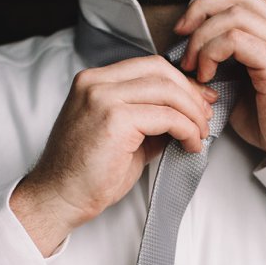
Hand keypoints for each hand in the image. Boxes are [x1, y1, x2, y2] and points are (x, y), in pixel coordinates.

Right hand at [11, 55, 215, 254]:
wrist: (59, 197)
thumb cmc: (85, 174)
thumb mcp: (122, 136)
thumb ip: (148, 120)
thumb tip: (184, 116)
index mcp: (94, 81)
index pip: (148, 66)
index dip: (180, 81)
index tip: (199, 99)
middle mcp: (96, 83)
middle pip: (160, 70)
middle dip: (190, 92)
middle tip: (206, 115)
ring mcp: (103, 98)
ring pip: (167, 90)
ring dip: (192, 113)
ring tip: (200, 134)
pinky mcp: (115, 119)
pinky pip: (166, 116)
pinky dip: (186, 129)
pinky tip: (190, 144)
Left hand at [173, 0, 265, 160]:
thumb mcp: (244, 86)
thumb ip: (226, 64)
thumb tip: (191, 59)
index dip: (209, 5)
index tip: (186, 29)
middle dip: (200, 12)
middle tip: (180, 37)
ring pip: (233, 15)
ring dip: (203, 38)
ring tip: (193, 66)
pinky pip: (236, 39)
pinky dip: (212, 52)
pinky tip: (206, 75)